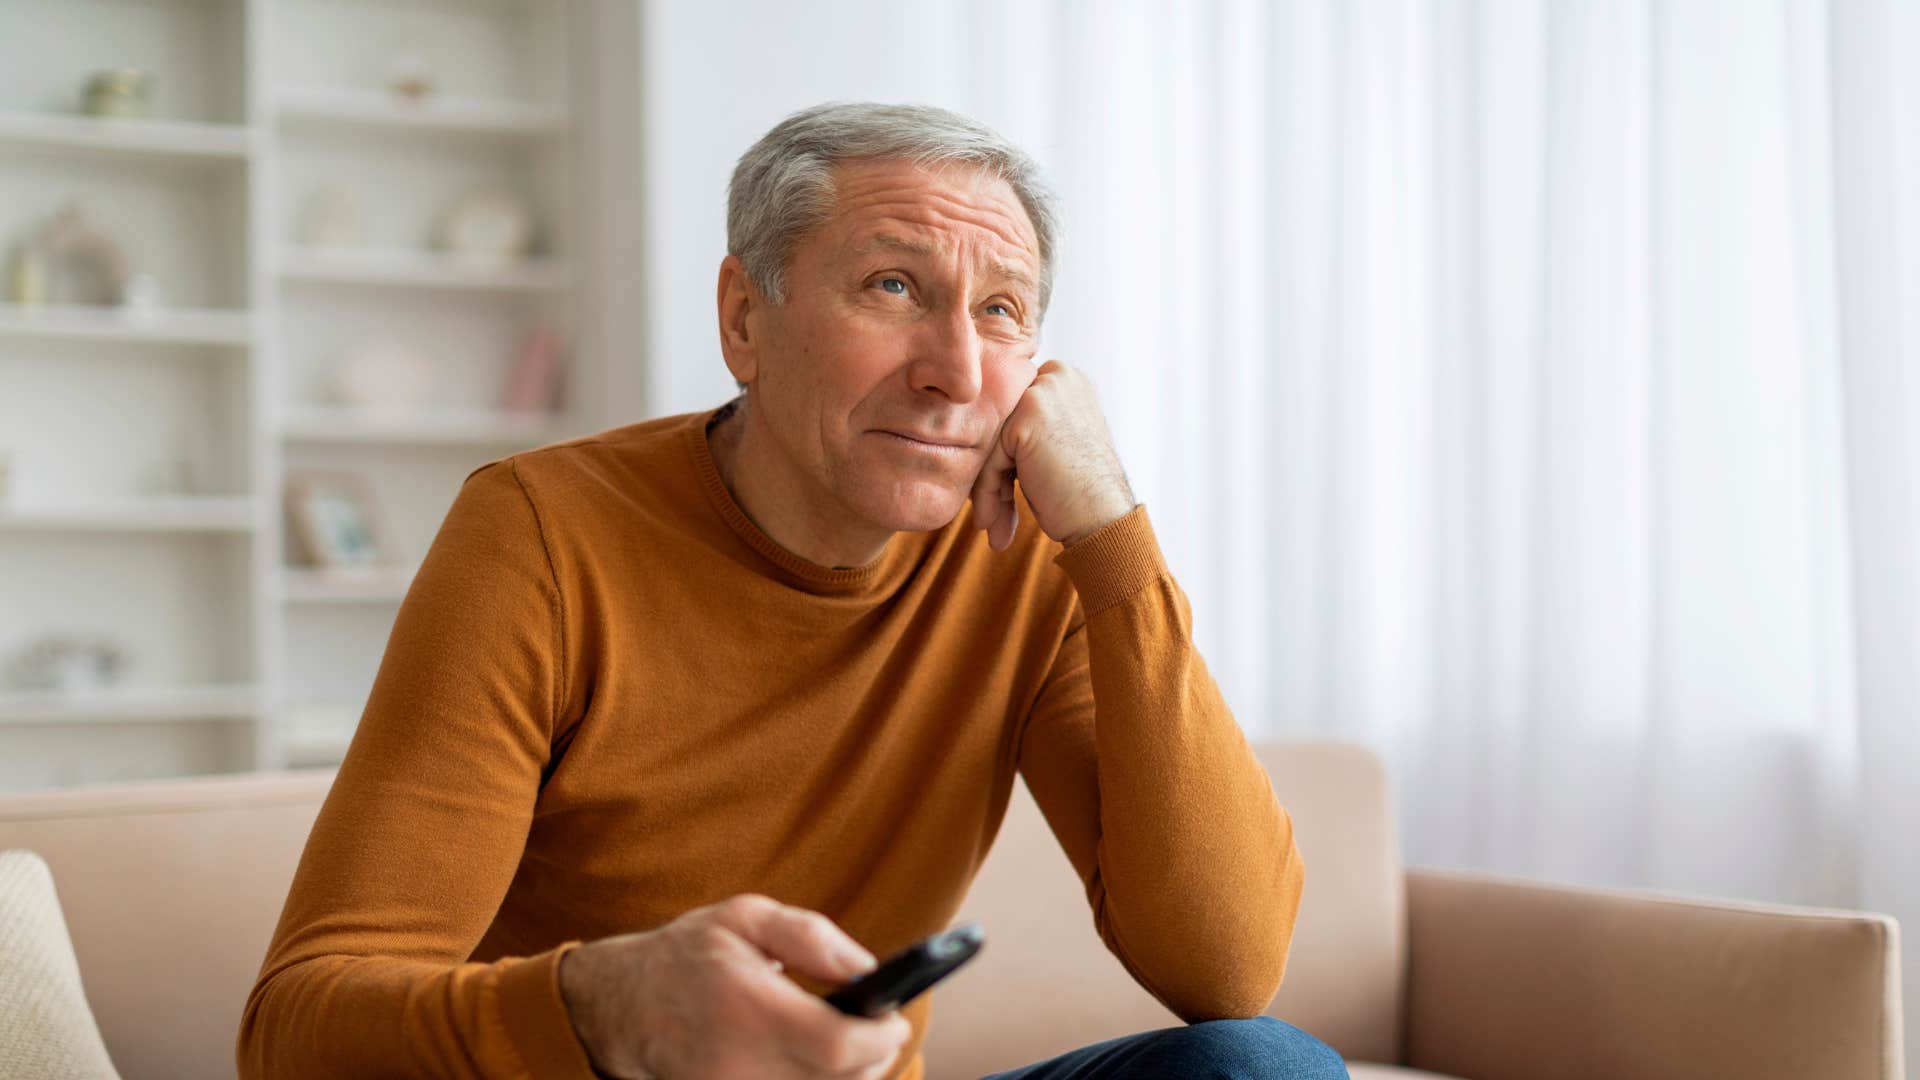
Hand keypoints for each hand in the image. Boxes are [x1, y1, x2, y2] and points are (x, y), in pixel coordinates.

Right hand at [558, 894, 911, 1079]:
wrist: (624, 1004)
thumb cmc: (690, 953)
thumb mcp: (745, 917)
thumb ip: (810, 936)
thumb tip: (866, 969)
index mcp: (749, 1007)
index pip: (835, 1044)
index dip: (878, 1039)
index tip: (896, 1021)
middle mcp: (741, 1061)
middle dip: (873, 1059)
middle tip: (881, 1031)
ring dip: (850, 1076)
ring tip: (853, 1044)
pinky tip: (821, 1062)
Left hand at [970, 360, 1134, 550]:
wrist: (1104, 518)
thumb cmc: (1078, 490)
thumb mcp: (1053, 442)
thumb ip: (1021, 424)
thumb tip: (969, 429)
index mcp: (1063, 377)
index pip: (1008, 410)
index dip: (997, 454)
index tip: (994, 491)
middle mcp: (1056, 375)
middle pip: (996, 422)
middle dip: (988, 469)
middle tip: (986, 513)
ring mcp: (1042, 391)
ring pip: (989, 440)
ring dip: (985, 485)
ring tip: (989, 522)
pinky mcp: (1027, 415)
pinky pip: (989, 456)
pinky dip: (986, 491)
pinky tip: (989, 521)